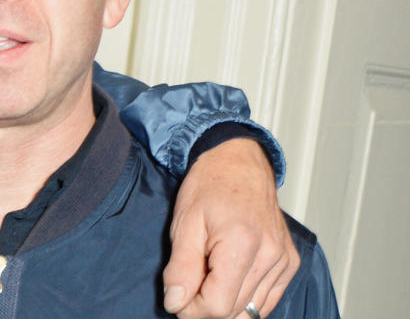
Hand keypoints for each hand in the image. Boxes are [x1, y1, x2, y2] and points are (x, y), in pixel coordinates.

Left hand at [163, 138, 298, 317]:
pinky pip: (267, 300)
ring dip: (225, 302)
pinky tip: (228, 277)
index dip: (191, 309)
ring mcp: (284, 261)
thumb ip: (181, 268)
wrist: (238, 160)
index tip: (177, 294)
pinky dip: (245, 299)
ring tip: (209, 274)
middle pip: (234, 311)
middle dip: (205, 305)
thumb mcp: (184, 223)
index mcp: (243, 244)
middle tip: (189, 281)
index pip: (218, 306)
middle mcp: (271, 256)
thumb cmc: (210, 184)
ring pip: (252, 310)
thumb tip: (176, 303)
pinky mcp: (289, 263)